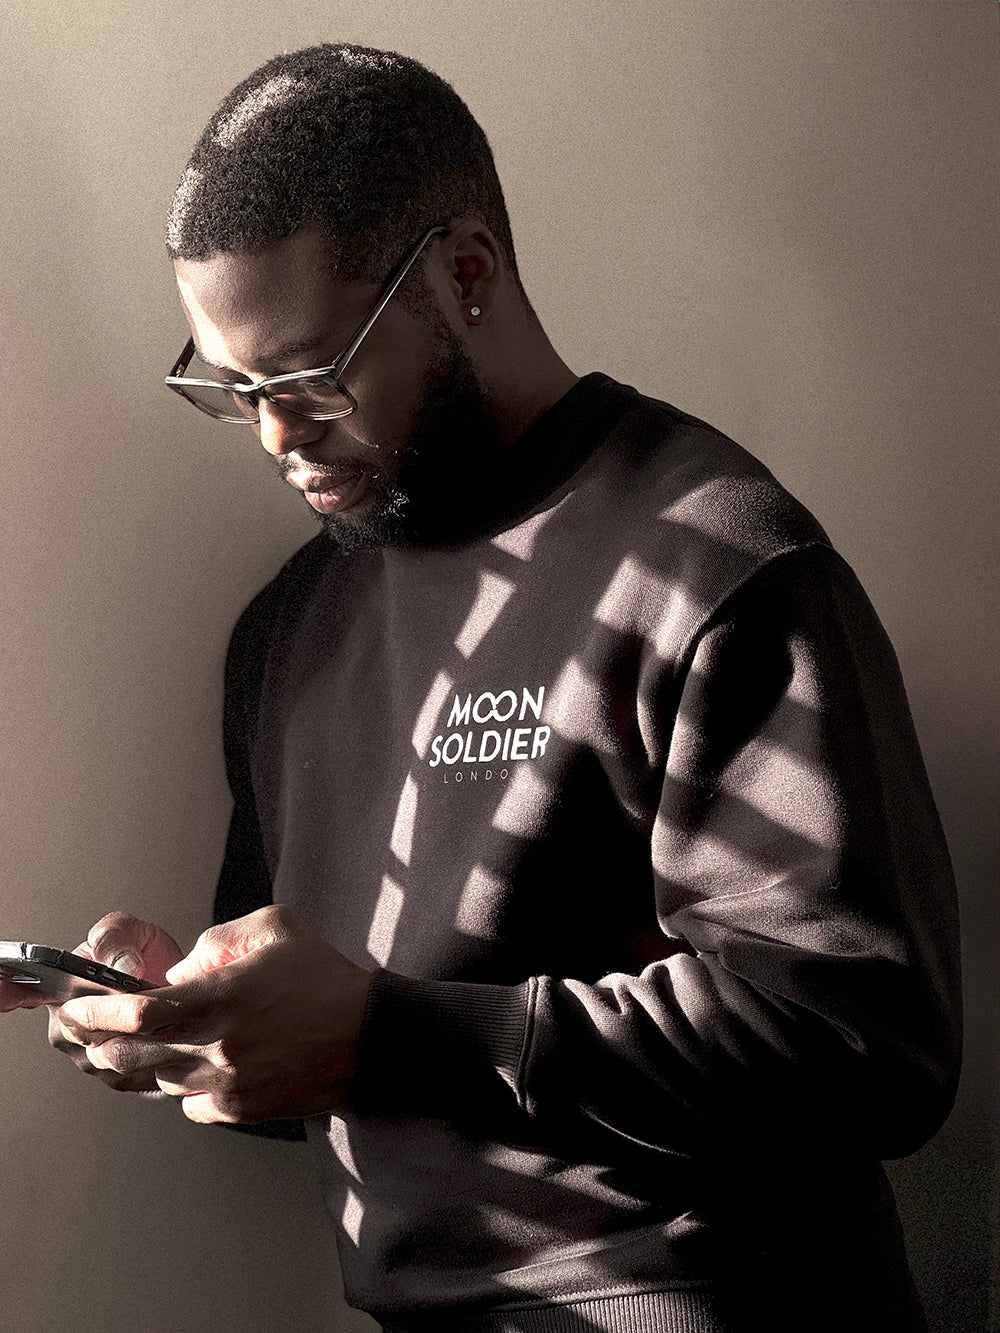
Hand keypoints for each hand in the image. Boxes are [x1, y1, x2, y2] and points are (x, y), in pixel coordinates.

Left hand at [57, 905, 372, 1123]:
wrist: (369, 1037)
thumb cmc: (323, 978)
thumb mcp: (275, 929)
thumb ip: (218, 940)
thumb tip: (179, 970)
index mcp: (222, 997)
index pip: (140, 1011)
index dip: (98, 1011)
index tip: (77, 1006)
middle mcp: (218, 1047)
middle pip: (132, 1055)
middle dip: (100, 1043)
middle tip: (85, 1032)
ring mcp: (227, 1085)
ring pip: (156, 1081)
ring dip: (139, 1064)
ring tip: (133, 1046)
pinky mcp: (241, 1110)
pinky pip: (189, 1104)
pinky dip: (182, 1086)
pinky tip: (195, 1066)